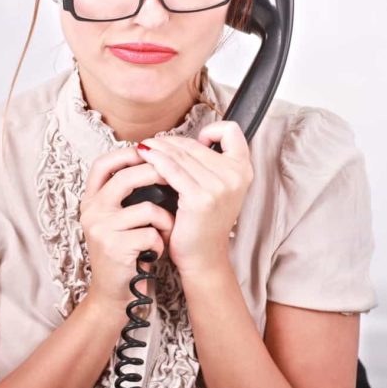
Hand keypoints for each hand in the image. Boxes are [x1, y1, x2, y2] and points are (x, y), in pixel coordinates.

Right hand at [76, 146, 174, 310]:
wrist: (115, 293)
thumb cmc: (126, 252)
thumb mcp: (119, 220)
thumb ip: (128, 195)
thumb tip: (160, 164)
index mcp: (91, 200)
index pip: (102, 164)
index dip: (126, 154)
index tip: (149, 152)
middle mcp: (91, 211)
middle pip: (126, 178)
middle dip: (157, 176)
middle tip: (174, 181)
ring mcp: (101, 229)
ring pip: (147, 209)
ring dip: (165, 220)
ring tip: (166, 232)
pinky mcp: (115, 248)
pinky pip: (152, 234)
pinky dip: (161, 243)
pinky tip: (156, 253)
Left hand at [137, 120, 252, 278]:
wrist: (204, 257)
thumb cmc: (205, 223)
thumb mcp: (219, 190)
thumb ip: (211, 165)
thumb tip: (181, 143)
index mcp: (243, 170)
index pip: (232, 132)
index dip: (213, 130)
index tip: (197, 142)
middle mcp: (235, 176)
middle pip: (195, 144)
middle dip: (170, 141)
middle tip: (152, 143)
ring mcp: (219, 186)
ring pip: (180, 153)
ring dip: (157, 147)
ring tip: (143, 147)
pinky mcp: (199, 197)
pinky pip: (171, 168)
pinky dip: (154, 159)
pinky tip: (143, 157)